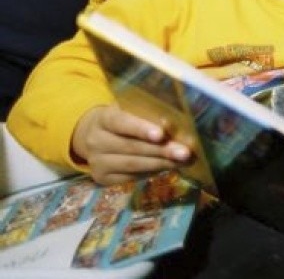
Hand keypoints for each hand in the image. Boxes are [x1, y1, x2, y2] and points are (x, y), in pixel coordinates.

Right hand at [71, 105, 193, 184]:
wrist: (93, 136)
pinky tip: (168, 167)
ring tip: (182, 162)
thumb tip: (174, 124)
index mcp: (102, 119)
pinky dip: (152, 172)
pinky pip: (131, 177)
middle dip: (161, 150)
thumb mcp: (129, 110)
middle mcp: (95, 141)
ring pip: (132, 164)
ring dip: (161, 163)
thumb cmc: (122, 119)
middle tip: (185, 152)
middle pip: (131, 146)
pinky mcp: (102, 178)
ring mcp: (97, 162)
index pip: (120, 122)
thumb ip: (146, 114)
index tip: (161, 135)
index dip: (141, 128)